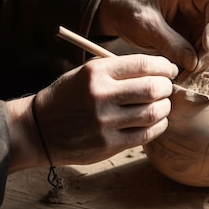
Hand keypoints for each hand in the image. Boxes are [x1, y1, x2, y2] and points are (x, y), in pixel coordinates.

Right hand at [7, 54, 178, 170]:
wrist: (39, 129)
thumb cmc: (67, 97)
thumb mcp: (84, 73)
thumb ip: (116, 70)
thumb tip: (156, 69)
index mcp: (96, 73)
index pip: (143, 64)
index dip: (164, 66)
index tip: (169, 70)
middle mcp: (101, 96)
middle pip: (152, 89)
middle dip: (166, 87)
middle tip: (166, 88)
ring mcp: (105, 123)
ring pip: (152, 113)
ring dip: (164, 108)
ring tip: (161, 104)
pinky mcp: (108, 144)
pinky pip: (145, 135)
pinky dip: (158, 126)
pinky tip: (155, 121)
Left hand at [95, 0, 208, 74]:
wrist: (122, 16)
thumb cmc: (131, 11)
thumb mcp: (146, 25)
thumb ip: (169, 42)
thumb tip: (193, 62)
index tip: (206, 45)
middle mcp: (199, 7)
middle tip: (194, 66)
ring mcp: (200, 24)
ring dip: (207, 59)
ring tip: (186, 72)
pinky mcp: (195, 40)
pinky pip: (207, 54)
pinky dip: (200, 65)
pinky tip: (185, 73)